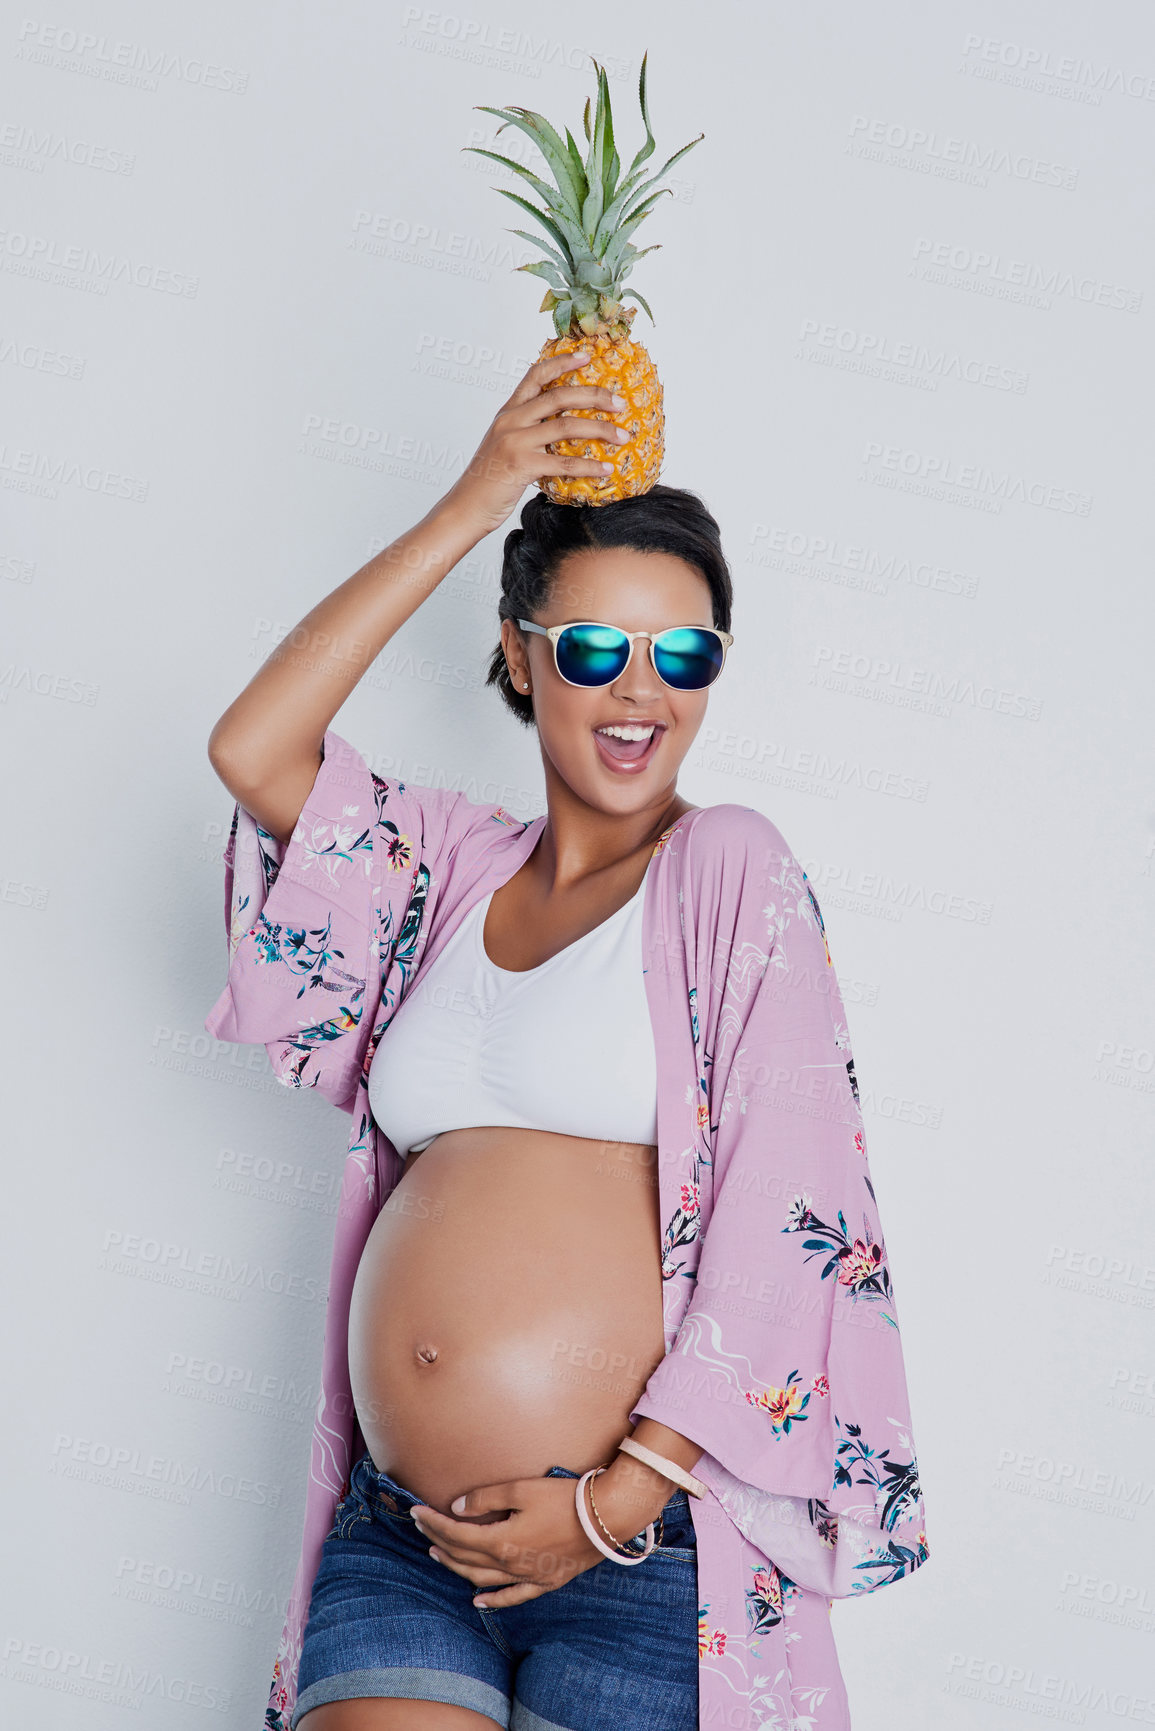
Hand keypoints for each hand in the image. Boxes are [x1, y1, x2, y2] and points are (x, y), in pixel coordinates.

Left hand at [408, 1465, 665, 1608]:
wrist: (606, 1519)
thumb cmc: (564, 1498)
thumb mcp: (522, 1489)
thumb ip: (486, 1499)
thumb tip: (456, 1509)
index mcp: (501, 1541)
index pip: (456, 1535)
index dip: (433, 1524)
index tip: (416, 1512)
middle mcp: (510, 1565)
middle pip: (464, 1557)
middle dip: (439, 1542)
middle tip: (422, 1528)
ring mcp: (528, 1577)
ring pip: (482, 1579)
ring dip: (457, 1568)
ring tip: (438, 1555)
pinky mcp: (545, 1582)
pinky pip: (513, 1597)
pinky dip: (493, 1600)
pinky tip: (479, 1601)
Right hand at [443, 351, 629, 536]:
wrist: (467, 506)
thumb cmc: (490, 479)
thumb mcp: (505, 444)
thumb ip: (528, 430)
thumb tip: (563, 426)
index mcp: (508, 411)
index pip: (536, 375)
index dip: (562, 362)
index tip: (587, 356)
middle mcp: (511, 420)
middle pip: (559, 396)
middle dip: (594, 395)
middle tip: (620, 402)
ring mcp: (516, 442)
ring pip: (566, 426)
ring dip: (600, 430)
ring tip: (624, 436)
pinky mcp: (522, 466)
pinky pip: (564, 463)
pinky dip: (589, 466)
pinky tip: (607, 469)